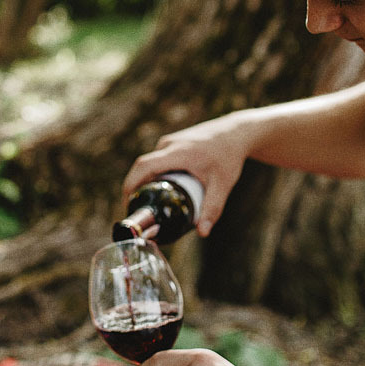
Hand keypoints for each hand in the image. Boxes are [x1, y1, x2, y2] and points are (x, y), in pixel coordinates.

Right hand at [122, 114, 250, 235]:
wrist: (236, 132)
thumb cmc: (229, 157)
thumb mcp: (222, 185)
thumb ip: (212, 209)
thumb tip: (203, 233)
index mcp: (178, 153)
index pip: (144, 166)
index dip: (130, 184)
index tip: (127, 203)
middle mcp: (169, 144)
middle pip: (142, 167)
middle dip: (135, 188)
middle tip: (138, 210)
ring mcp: (170, 141)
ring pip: (150, 163)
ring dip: (145, 181)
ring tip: (149, 202)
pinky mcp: (172, 141)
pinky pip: (156, 159)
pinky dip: (153, 174)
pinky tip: (160, 188)